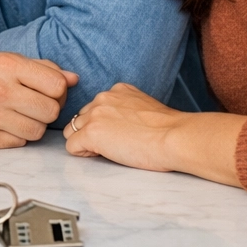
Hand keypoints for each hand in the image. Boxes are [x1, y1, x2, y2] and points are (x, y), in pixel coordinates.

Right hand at [0, 51, 79, 148]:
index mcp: (7, 65)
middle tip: (34, 106)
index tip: (48, 92)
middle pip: (51, 111)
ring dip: (33, 125)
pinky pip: (18, 143)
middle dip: (47, 110)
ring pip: (37, 131)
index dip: (58, 91)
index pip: (57, 85)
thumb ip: (40, 68)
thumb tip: (73, 79)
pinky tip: (3, 125)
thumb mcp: (2, 60)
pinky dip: (15, 136)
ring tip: (18, 116)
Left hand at [63, 82, 245, 185]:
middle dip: (92, 132)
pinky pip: (72, 147)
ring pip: (72, 131)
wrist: (174, 137)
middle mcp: (103, 98)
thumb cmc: (168, 131)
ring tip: (110, 151)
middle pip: (81, 118)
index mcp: (117, 90)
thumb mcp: (145, 108)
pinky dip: (84, 154)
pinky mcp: (91, 133)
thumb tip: (116, 126)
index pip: (96, 107)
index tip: (121, 134)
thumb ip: (126, 110)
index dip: (104, 124)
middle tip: (116, 145)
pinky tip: (105, 155)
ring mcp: (95, 115)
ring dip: (86, 143)